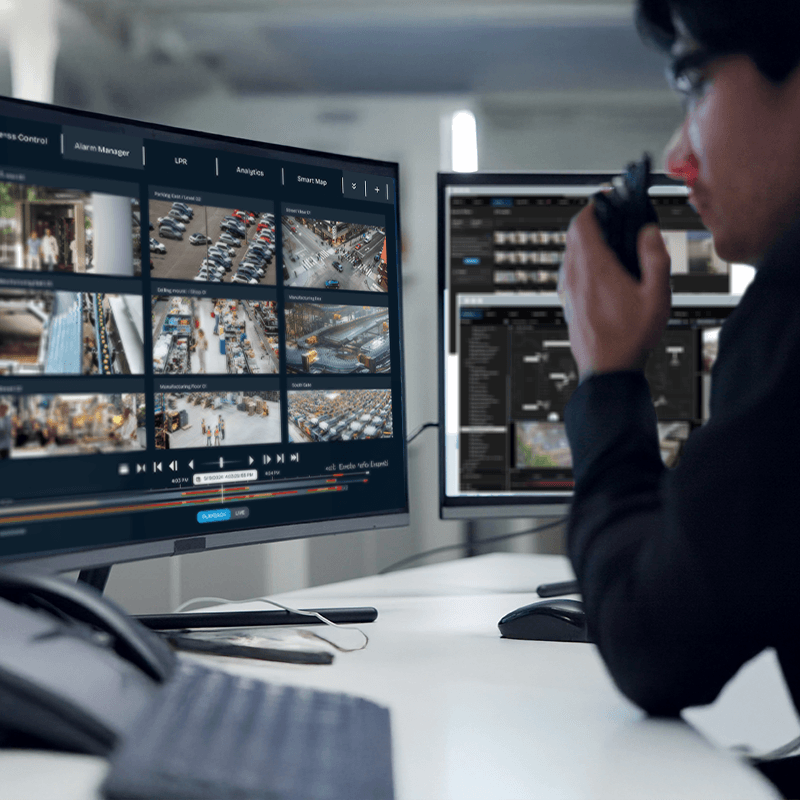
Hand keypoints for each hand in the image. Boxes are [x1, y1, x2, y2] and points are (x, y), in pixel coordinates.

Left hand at [559, 203, 671, 380]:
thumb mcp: (657, 296)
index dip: (593, 208)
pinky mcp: (569, 304)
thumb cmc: (630, 338)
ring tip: (611, 244)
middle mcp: (575, 278)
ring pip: (569, 255)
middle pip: (573, 237)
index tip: (605, 201)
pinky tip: (604, 273)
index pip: (581, 225)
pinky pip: (570, 273)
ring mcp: (568, 292)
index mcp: (595, 269)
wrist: (607, 370)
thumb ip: (656, 259)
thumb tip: (648, 232)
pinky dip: (583, 262)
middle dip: (591, 223)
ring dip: (586, 243)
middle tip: (611, 220)